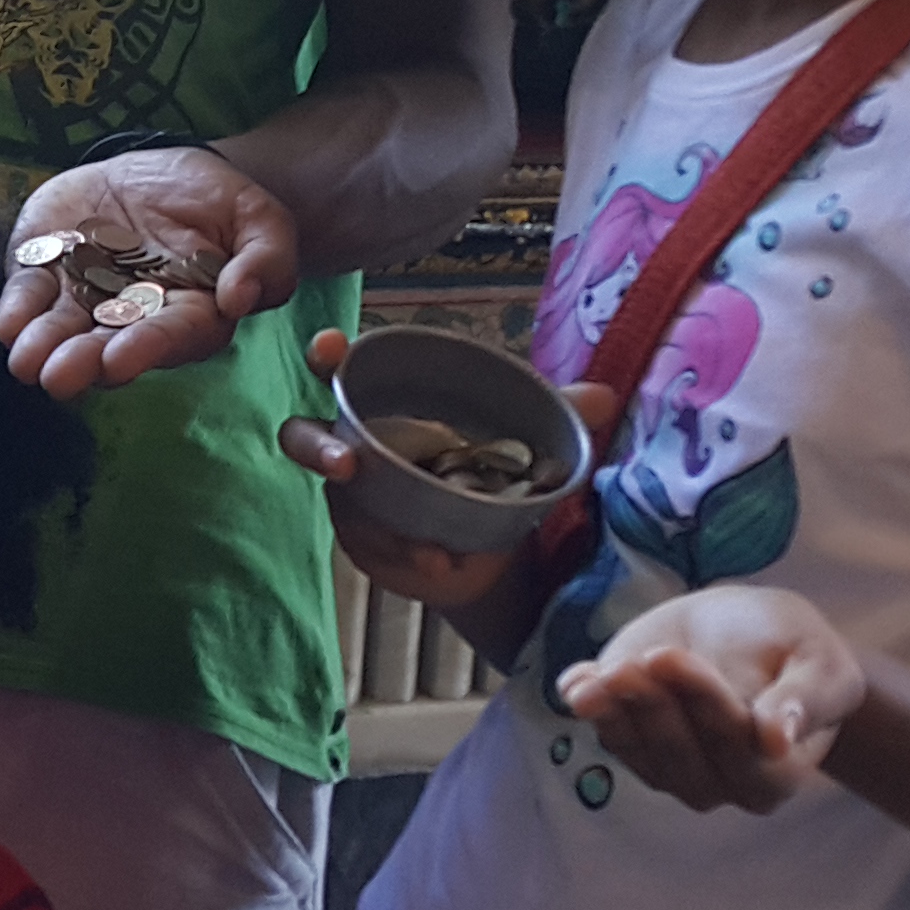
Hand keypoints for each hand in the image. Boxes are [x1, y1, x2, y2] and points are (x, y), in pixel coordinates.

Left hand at [0, 146, 298, 395]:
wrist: (160, 170)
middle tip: (61, 376)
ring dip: (42, 348)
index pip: (169, 336)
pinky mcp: (45, 269)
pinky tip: (9, 325)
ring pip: (61, 330)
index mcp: (190, 313)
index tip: (120, 361)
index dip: (144, 348)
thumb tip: (241, 297)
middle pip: (106, 346)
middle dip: (82, 362)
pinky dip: (16, 310)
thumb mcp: (258, 218)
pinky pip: (28, 293)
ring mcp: (84, 297)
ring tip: (27, 363)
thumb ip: (266, 258)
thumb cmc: (217, 202)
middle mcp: (131, 317)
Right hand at [275, 330, 618, 609]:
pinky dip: (408, 557)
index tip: (330, 346)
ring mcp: (352, 498)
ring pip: (344, 506)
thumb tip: (605, 396)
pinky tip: (442, 563)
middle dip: (315, 447)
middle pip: (304, 435)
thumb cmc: (489, 463)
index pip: (342, 367)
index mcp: (383, 397)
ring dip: (378, 525)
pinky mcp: (364, 542)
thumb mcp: (523, 434)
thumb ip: (559, 413)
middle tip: (345, 463)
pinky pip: (373, 549)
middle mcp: (354, 444)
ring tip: (428, 548)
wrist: (492, 540)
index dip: (327, 354)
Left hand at [558, 584, 868, 812]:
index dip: (703, 702)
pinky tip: (580, 680)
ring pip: (639, 750)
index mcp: (776, 774)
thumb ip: (805, 701)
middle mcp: (721, 783)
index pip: (736, 747)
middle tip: (649, 655)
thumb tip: (775, 740)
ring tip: (613, 668)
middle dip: (659, 702)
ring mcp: (671, 768)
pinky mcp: (633, 741)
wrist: (754, 634)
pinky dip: (589, 707)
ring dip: (620, 709)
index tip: (674, 658)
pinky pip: (607, 735)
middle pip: (681, 752)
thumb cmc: (798, 652)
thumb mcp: (822, 665)